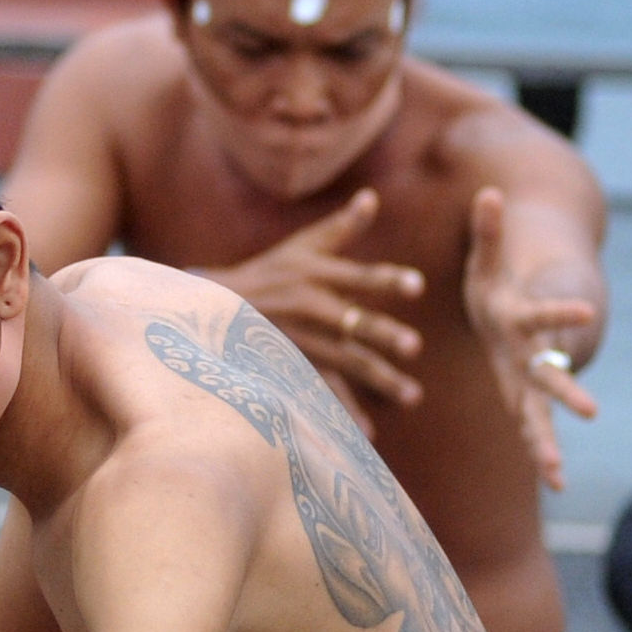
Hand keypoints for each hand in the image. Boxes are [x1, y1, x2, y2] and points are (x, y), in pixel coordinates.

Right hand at [216, 187, 426, 407]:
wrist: (213, 310)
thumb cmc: (266, 272)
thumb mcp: (300, 247)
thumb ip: (340, 227)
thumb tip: (372, 197)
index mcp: (313, 274)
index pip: (357, 276)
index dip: (386, 280)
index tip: (417, 285)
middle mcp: (307, 308)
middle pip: (350, 323)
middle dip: (381, 334)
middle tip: (412, 345)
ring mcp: (300, 342)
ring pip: (344, 363)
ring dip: (379, 380)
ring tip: (413, 396)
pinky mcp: (292, 369)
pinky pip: (322, 393)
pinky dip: (344, 414)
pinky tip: (368, 434)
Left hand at [462, 187, 599, 490]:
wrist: (529, 311)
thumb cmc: (502, 283)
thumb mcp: (489, 259)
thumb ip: (490, 232)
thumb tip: (487, 194)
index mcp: (523, 317)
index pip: (543, 314)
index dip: (562, 313)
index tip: (587, 313)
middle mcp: (533, 353)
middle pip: (551, 376)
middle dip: (567, 393)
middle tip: (591, 412)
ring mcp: (530, 379)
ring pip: (540, 415)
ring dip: (547, 445)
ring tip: (558, 479)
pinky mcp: (522, 397)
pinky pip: (530, 429)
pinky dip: (540, 455)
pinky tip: (556, 487)